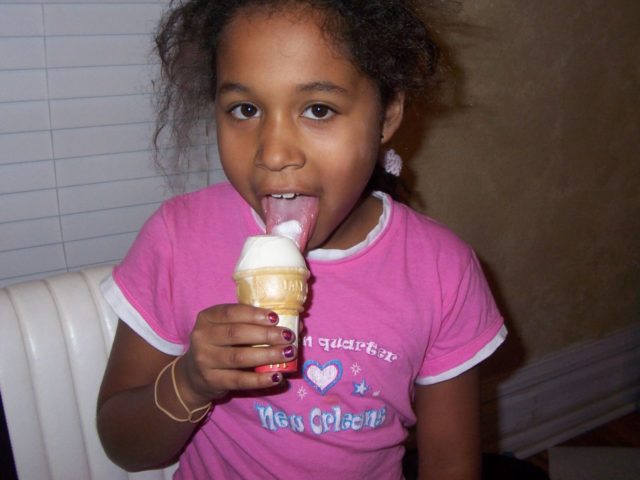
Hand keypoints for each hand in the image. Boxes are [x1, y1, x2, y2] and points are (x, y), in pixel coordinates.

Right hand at [175, 304, 296, 405]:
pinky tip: (277, 376)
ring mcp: (205, 360)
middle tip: (288, 336)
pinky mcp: (212, 381)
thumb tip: (298, 325)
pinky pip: (240, 380)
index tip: (276, 318)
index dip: (254, 314)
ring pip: (240, 357)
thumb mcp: (229, 329)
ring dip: (267, 355)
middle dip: (266, 334)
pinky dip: (260, 379)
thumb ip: (256, 324)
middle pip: (237, 333)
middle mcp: (202, 337)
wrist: (193, 376)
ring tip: (288, 353)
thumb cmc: (220, 345)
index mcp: (207, 318)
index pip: (231, 312)